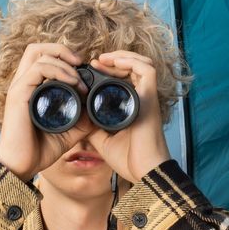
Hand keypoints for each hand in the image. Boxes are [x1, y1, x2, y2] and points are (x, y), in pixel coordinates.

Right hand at [0, 43, 95, 179]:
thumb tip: (99, 110)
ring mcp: (19, 87)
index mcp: (31, 89)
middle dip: (62, 50)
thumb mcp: (68, 131)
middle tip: (81, 63)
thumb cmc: (38, 150)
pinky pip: (38, 69)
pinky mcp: (18, 94)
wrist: (21, 166)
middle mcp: (23, 84)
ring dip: (64, 62)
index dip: (64, 57)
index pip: (43, 58)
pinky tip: (73, 83)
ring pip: (38, 53)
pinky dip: (58, 71)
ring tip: (79, 79)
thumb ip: (82, 119)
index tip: (84, 70)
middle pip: (37, 48)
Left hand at [86, 50, 171, 182]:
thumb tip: (76, 117)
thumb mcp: (102, 139)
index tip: (91, 69)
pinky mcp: (152, 98)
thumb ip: (92, 126)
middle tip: (95, 62)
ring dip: (122, 57)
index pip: (125, 78)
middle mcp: (142, 98)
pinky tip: (114, 62)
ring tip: (104, 58)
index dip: (109, 70)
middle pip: (133, 67)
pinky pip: (147, 70)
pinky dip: (131, 61)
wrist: (144, 172)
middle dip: (113, 60)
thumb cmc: (129, 160)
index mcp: (133, 105)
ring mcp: (148, 97)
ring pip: (142, 63)